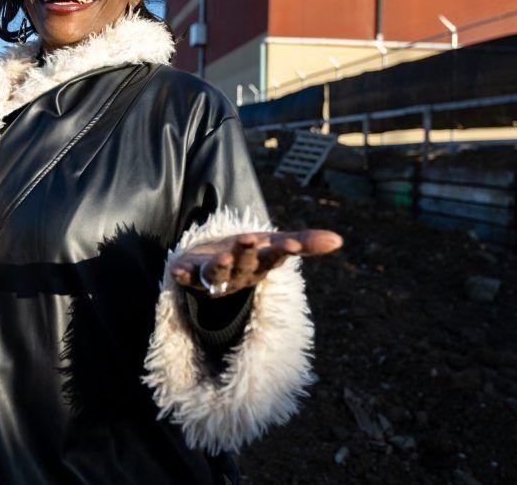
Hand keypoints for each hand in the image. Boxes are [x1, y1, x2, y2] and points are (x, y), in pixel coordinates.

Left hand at [171, 229, 341, 297]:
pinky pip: (187, 278)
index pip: (275, 257)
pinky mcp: (191, 276)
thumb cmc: (249, 252)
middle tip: (250, 239)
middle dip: (246, 253)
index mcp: (261, 265)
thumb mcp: (275, 244)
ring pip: (218, 275)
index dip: (283, 252)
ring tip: (222, 255)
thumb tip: (340, 240)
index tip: (293, 245)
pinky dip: (182, 275)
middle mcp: (239, 274)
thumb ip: (304, 242)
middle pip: (244, 265)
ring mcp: (215, 277)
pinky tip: (177, 270)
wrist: (213, 263)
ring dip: (220, 266)